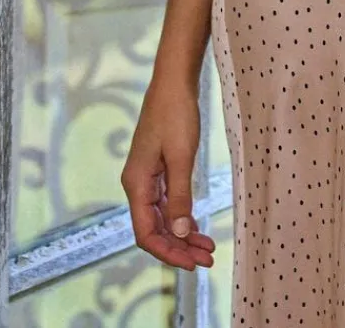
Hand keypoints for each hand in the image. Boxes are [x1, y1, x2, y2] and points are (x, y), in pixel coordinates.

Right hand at [121, 78, 216, 269]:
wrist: (174, 81)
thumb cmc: (176, 114)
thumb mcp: (181, 156)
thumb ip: (180, 196)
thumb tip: (180, 233)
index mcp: (136, 184)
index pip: (146, 232)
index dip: (168, 252)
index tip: (192, 263)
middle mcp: (137, 184)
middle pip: (155, 228)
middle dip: (179, 247)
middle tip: (208, 259)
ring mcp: (147, 177)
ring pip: (163, 216)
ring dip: (183, 234)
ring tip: (207, 248)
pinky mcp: (158, 168)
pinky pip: (167, 202)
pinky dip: (182, 215)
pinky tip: (197, 226)